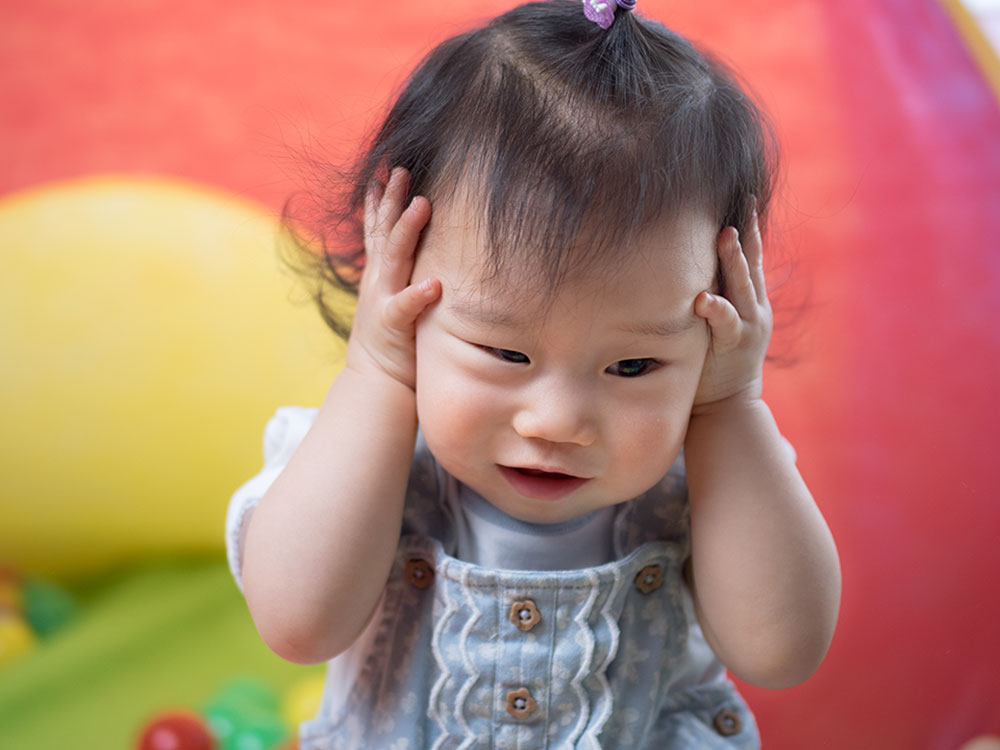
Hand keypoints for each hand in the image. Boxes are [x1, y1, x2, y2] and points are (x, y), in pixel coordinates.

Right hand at [344, 167, 440, 390]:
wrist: (376, 385)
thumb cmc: (394, 343)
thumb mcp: (394, 301)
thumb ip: (404, 277)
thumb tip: (423, 256)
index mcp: (381, 276)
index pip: (378, 231)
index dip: (381, 201)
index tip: (386, 172)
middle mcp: (379, 282)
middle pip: (385, 233)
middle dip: (393, 201)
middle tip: (403, 171)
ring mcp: (383, 301)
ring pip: (394, 259)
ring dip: (407, 230)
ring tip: (423, 205)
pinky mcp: (393, 326)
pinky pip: (405, 307)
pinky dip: (418, 294)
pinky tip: (434, 284)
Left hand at [692, 211, 771, 410]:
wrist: (729, 405)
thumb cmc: (714, 362)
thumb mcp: (717, 323)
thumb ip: (714, 297)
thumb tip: (693, 269)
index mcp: (750, 300)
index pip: (750, 258)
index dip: (749, 228)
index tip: (744, 198)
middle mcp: (754, 308)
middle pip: (751, 264)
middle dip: (746, 232)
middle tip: (743, 202)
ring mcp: (748, 326)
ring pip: (741, 287)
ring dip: (733, 260)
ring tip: (724, 235)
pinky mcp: (736, 346)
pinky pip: (726, 323)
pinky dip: (716, 309)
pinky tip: (703, 298)